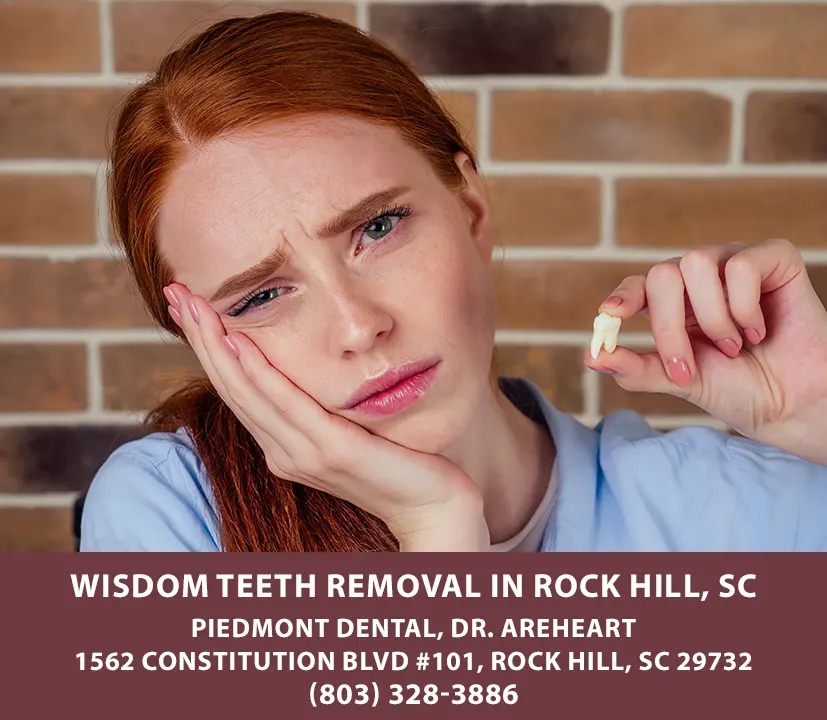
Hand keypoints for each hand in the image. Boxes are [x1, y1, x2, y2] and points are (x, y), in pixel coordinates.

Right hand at [163, 283, 488, 550]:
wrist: (434, 507)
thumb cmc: (396, 464)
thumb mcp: (347, 429)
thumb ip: (319, 407)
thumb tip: (303, 369)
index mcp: (284, 445)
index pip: (235, 389)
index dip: (207, 347)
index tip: (187, 306)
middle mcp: (284, 451)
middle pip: (230, 386)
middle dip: (199, 337)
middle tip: (173, 292)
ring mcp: (306, 453)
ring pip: (248, 392)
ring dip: (216, 346)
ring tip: (192, 305)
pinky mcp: (334, 451)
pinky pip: (288, 406)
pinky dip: (260, 374)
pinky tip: (240, 343)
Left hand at [584, 239, 826, 463]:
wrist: (791, 404)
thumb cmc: (738, 388)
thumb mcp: (680, 381)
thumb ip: (637, 369)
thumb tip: (591, 356)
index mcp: (673, 303)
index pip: (638, 285)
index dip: (622, 295)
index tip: (610, 315)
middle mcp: (699, 278)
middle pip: (662, 274)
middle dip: (669, 327)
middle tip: (689, 366)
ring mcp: (735, 264)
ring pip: (698, 263)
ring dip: (713, 318)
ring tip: (733, 347)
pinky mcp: (773, 258)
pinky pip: (741, 265)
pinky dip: (745, 306)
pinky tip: (759, 330)